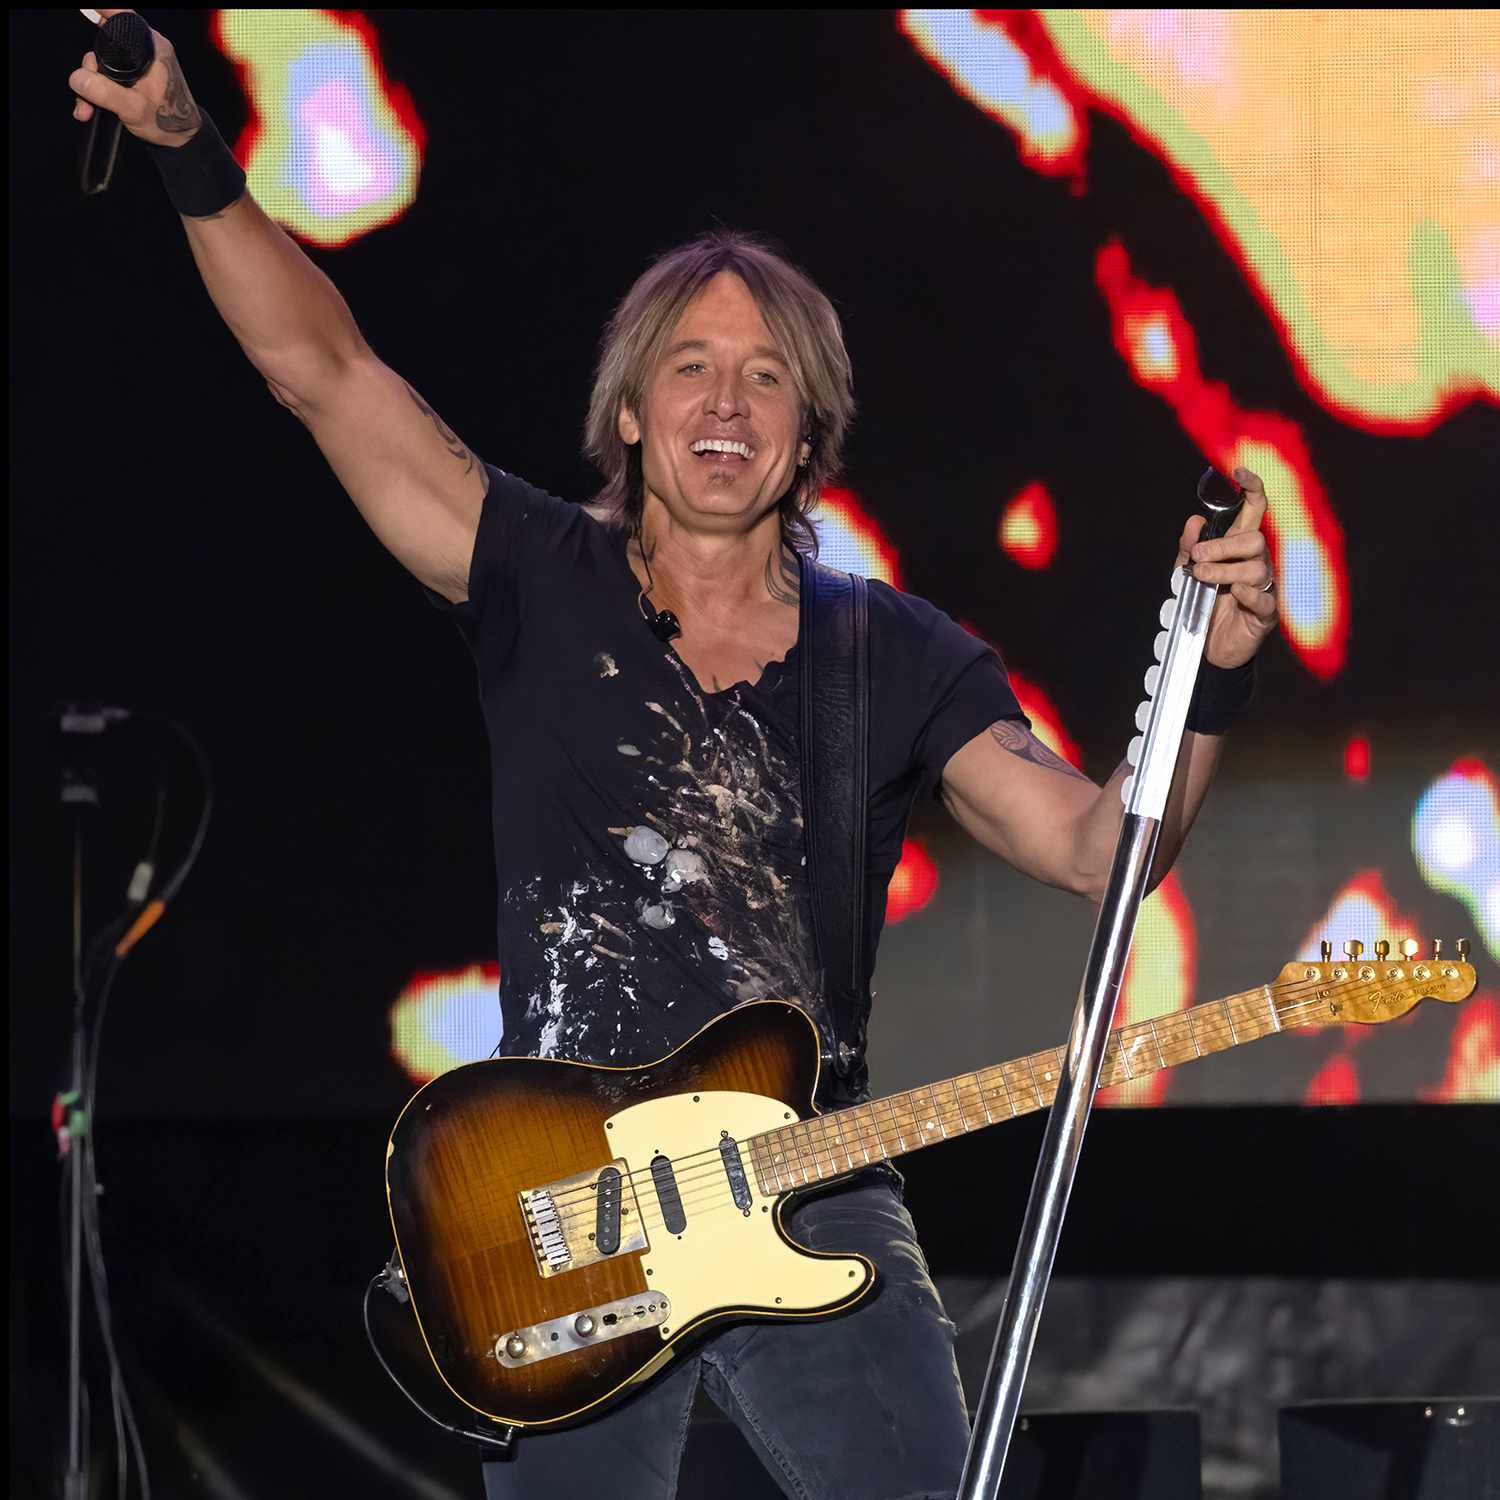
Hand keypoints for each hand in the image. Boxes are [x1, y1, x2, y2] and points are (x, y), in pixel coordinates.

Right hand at [68, 10, 202, 148]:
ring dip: (91, 85)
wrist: (181, 142)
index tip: (87, 10)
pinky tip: (91, 107)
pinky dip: (98, 91)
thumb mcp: (133, 108)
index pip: (123, 19)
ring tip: (88, 106)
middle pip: (105, 45)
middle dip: (90, 69)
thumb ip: (104, 92)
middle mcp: (147, 53)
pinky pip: (109, 78)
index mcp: (153, 49)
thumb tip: (79, 78)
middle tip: (87, 88)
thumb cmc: (169, 122)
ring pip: (104, 65)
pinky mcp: (135, 79)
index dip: (104, 13)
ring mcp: (140, 67)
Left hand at [1173, 466, 1278, 668]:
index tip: (1239, 472)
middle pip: (1254, 539)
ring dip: (1223, 570)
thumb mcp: (1186, 572)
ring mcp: (1264, 586)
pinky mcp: (1266, 613)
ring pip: (1255, 567)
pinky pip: (1264, 598)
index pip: (1255, 511)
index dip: (1252, 489)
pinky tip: (1232, 594)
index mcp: (1239, 547)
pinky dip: (1247, 594)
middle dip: (1223, 546)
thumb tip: (1194, 521)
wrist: (1207, 646)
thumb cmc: (1202, 602)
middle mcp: (1257, 561)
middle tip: (1197, 557)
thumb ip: (1189, 547)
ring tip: (1201, 577)